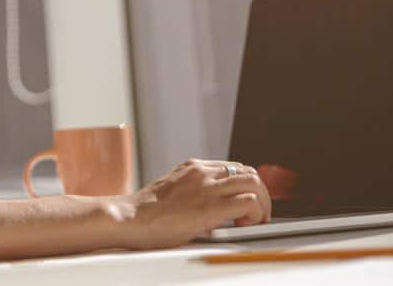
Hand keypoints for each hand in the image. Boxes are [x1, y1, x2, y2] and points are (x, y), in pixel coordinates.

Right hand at [116, 158, 271, 249]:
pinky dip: (254, 214)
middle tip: (256, 213)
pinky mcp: (211, 207)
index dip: (245, 185)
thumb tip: (210, 206)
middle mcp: (202, 172)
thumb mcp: (171, 190)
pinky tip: (243, 224)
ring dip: (262, 203)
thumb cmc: (145, 212)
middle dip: (259, 193)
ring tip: (254, 220)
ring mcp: (207, 188)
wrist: (130, 218)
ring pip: (254, 183)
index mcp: (192, 167)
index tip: (247, 200)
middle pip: (248, 172)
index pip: (232, 167)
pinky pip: (249, 202)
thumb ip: (192, 191)